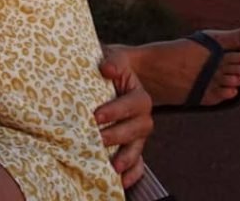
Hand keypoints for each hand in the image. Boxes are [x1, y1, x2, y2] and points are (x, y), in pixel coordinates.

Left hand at [95, 54, 153, 189]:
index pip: (131, 105)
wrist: (118, 76)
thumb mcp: (115, 58)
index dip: (115, 111)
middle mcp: (143, 118)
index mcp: (140, 97)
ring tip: (111, 167)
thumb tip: (106, 69)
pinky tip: (121, 182)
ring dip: (124, 158)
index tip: (96, 115)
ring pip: (136, 149)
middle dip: (115, 136)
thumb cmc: (113, 66)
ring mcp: (138, 135)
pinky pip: (138, 164)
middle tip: (96, 139)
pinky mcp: (132, 147)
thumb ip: (113, 61)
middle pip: (134, 130)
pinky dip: (132, 174)